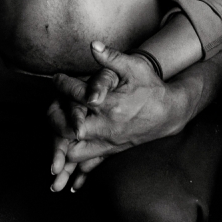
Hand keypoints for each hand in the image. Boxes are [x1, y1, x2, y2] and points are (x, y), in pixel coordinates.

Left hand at [48, 41, 177, 187]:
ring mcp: (109, 142)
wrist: (171, 112)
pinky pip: (90, 166)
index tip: (56, 78)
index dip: (63, 86)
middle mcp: (107, 126)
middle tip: (50, 107)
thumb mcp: (134, 67)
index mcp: (111, 104)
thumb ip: (112, 57)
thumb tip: (93, 45)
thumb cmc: (151, 87)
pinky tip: (66, 177)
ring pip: (75, 153)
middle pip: (69, 130)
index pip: (78, 96)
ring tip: (51, 134)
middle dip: (55, 119)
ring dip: (60, 147)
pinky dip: (76, 171)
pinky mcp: (112, 151)